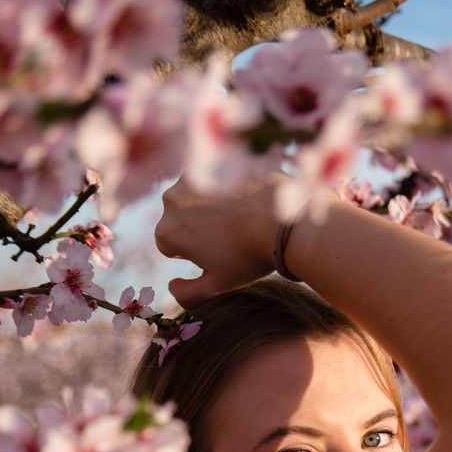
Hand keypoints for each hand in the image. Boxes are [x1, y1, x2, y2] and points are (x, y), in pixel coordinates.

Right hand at [154, 176, 280, 308]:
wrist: (283, 221)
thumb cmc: (249, 257)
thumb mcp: (218, 285)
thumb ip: (187, 294)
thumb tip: (171, 286)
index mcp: (167, 231)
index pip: (170, 246)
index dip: (193, 254)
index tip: (216, 254)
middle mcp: (171, 199)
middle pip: (178, 217)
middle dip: (195, 226)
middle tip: (228, 236)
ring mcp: (193, 174)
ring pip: (193, 194)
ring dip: (208, 203)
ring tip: (238, 217)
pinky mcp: (213, 157)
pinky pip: (213, 174)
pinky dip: (224, 186)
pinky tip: (246, 198)